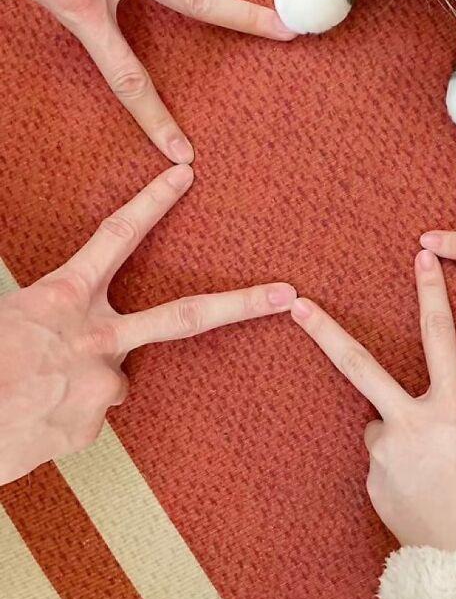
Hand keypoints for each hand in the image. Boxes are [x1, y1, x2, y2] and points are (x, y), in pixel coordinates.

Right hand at [0, 165, 296, 484]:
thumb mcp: (8, 314)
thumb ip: (53, 312)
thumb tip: (70, 329)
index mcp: (63, 296)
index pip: (117, 236)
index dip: (153, 203)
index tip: (185, 174)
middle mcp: (94, 336)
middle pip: (184, 315)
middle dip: (241, 304)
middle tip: (285, 293)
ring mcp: (99, 383)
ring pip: (112, 379)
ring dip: (82, 384)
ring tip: (34, 392)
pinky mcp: (92, 424)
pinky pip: (87, 415)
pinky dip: (64, 416)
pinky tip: (32, 418)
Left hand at [290, 251, 455, 549]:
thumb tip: (438, 424)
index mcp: (453, 408)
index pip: (440, 337)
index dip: (431, 293)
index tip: (421, 255)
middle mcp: (409, 424)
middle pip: (359, 367)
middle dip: (325, 332)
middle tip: (296, 304)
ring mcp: (385, 456)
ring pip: (382, 429)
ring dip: (400, 440)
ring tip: (435, 477)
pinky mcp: (373, 485)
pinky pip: (385, 465)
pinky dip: (401, 473)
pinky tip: (426, 498)